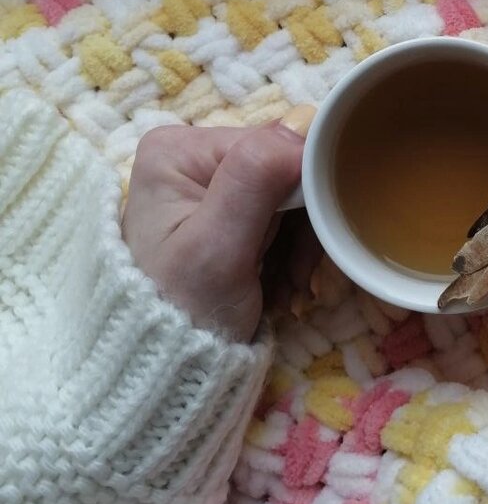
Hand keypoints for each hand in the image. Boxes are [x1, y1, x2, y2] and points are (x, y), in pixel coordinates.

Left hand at [123, 109, 314, 342]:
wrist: (163, 371)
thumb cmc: (182, 310)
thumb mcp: (216, 247)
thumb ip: (254, 182)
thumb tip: (304, 132)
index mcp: (179, 148)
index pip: (273, 148)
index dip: (303, 195)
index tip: (308, 249)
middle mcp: (192, 155)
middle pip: (285, 173)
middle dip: (303, 229)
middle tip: (301, 281)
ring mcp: (211, 186)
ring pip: (292, 199)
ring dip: (302, 249)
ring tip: (290, 292)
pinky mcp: (228, 214)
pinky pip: (283, 220)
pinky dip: (291, 256)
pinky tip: (283, 289)